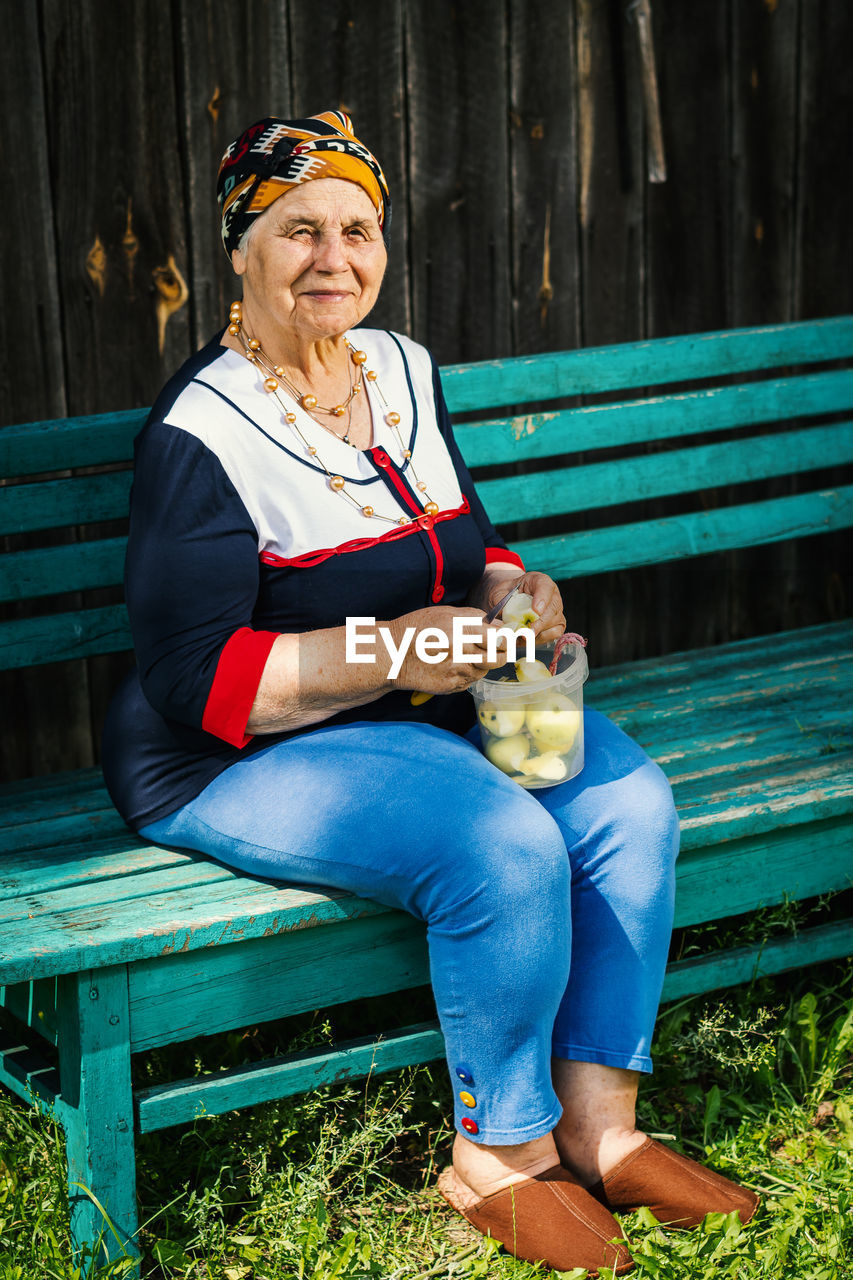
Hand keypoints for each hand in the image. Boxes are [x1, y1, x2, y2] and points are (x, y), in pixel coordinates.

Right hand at [382, 605, 507, 694]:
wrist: (392, 656)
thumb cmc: (416, 629)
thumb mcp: (445, 613)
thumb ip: (474, 616)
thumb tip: (497, 623)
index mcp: (462, 630)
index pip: (501, 638)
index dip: (505, 638)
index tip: (503, 636)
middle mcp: (463, 653)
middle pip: (499, 659)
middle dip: (500, 653)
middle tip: (492, 647)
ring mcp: (458, 672)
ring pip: (485, 670)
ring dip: (482, 663)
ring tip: (465, 654)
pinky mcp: (452, 687)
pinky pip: (471, 681)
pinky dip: (468, 673)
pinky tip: (453, 664)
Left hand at [486, 572, 565, 643]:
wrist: (509, 600)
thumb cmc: (506, 594)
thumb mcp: (500, 593)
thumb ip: (501, 601)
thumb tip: (504, 615)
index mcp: (538, 580)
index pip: (545, 586)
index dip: (542, 598)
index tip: (536, 610)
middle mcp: (552, 594)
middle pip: (553, 608)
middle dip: (540, 623)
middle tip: (527, 632)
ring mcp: (556, 610)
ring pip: (555, 623)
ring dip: (539, 632)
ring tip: (522, 636)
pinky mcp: (556, 624)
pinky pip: (554, 634)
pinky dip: (541, 639)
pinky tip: (527, 638)